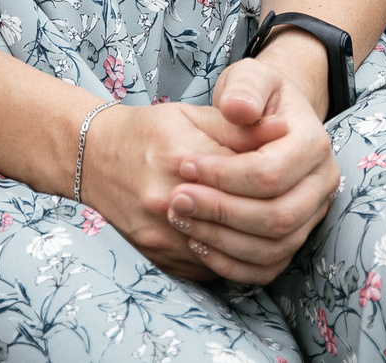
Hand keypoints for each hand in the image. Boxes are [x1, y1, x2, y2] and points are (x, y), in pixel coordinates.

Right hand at [76, 98, 276, 282]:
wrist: (95, 158)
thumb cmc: (147, 132)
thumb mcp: (193, 115)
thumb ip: (239, 128)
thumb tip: (285, 131)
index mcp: (182, 159)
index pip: (250, 177)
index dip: (275, 174)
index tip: (288, 169)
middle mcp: (169, 203)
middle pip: (245, 221)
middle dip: (273, 211)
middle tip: (291, 202)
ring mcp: (162, 237)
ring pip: (231, 254)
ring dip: (259, 241)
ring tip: (274, 224)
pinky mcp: (160, 259)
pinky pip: (211, 270)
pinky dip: (233, 259)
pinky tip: (244, 241)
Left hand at [160, 56, 340, 284]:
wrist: (271, 117)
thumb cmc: (254, 96)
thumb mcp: (250, 78)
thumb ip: (243, 89)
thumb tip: (237, 108)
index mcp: (314, 143)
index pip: (270, 173)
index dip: (225, 175)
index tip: (184, 165)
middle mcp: (323, 184)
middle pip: (277, 216)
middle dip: (222, 211)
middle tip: (176, 199)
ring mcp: (313, 215)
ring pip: (274, 247)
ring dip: (222, 240)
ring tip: (181, 219)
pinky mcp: (296, 238)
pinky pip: (269, 267)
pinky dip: (232, 263)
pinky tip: (198, 242)